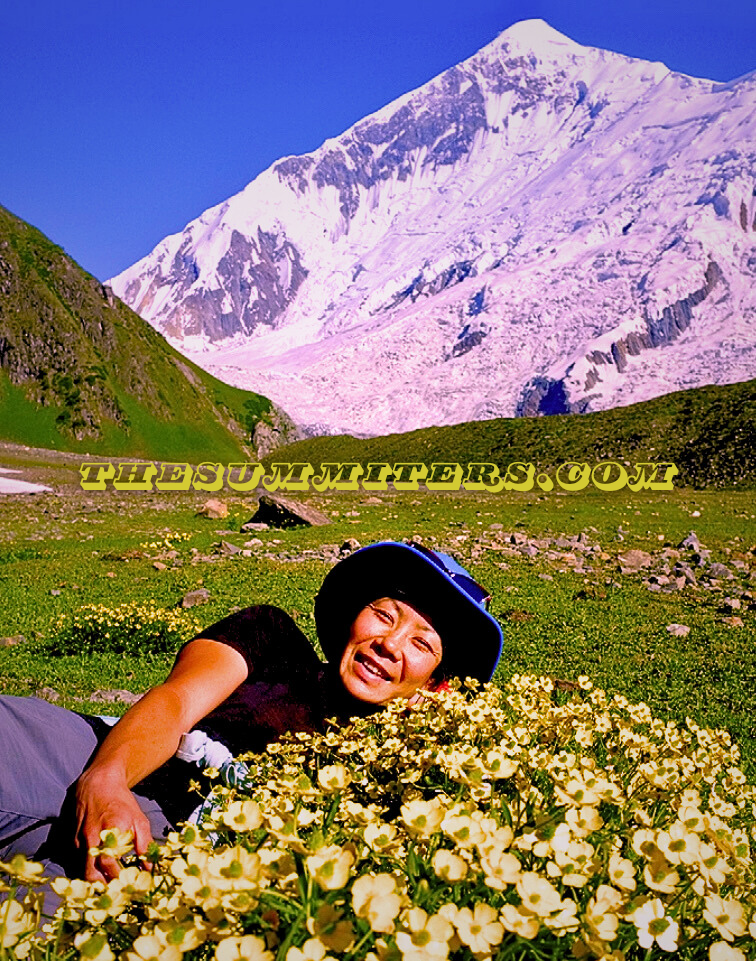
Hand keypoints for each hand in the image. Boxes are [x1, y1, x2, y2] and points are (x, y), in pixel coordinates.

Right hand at [74, 767, 153, 881]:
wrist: (99, 784)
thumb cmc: (122, 803)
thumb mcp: (139, 820)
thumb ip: (145, 844)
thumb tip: (150, 869)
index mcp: (109, 830)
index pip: (108, 863)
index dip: (116, 878)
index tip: (125, 889)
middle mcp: (90, 836)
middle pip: (90, 871)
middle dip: (100, 887)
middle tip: (112, 896)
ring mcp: (78, 839)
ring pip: (81, 868)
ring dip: (92, 881)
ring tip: (105, 890)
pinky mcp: (72, 840)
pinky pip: (77, 860)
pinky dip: (86, 869)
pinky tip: (96, 875)